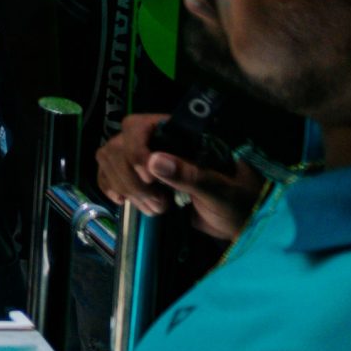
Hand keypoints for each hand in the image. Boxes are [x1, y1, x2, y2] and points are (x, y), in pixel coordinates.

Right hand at [94, 111, 261, 240]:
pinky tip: (124, 201)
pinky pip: (108, 174)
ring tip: (154, 208)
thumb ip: (191, 175)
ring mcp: (146, 160)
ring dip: (124, 186)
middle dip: (131, 178)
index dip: (135, 150)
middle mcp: (158, 141)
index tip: (150, 179)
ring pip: (109, 159)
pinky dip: (110, 187)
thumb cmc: (240, 202)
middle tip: (159, 204)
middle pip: (118, 145)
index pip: (139, 126)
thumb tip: (154, 161)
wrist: (242, 224)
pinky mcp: (139, 179)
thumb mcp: (222, 191)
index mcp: (180, 134)